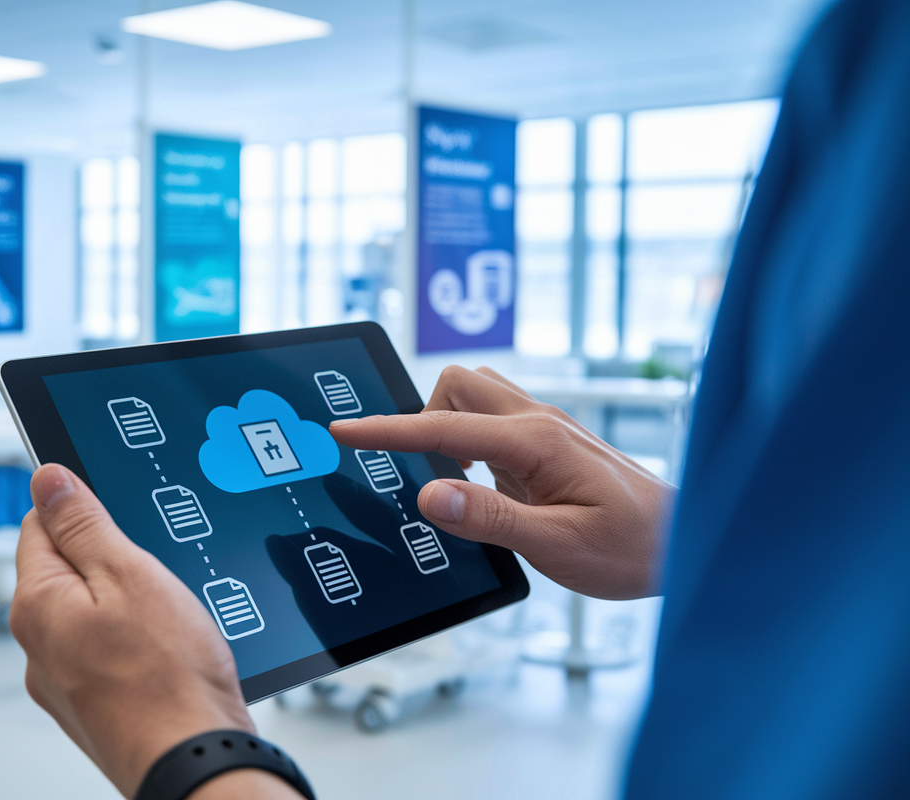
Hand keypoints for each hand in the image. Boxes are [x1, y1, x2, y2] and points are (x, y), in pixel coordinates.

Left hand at [11, 464, 261, 796]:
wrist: (197, 759)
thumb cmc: (168, 677)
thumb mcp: (129, 573)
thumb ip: (83, 523)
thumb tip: (47, 479)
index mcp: (37, 605)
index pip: (38, 525)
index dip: (82, 507)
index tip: (119, 510)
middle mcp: (38, 648)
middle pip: (66, 570)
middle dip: (111, 559)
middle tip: (156, 570)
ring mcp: (65, 683)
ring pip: (92, 613)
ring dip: (128, 603)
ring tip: (170, 617)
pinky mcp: (95, 707)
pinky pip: (108, 652)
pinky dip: (137, 642)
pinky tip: (170, 650)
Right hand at [329, 366, 674, 599]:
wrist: (684, 544)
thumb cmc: (632, 547)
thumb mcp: (557, 544)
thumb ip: (490, 516)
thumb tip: (431, 494)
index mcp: (537, 442)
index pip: (442, 426)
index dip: (387, 430)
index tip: (344, 430)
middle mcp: (540, 422)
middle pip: (459, 382)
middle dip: (424, 414)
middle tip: (420, 468)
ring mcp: (546, 428)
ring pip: (478, 394)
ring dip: (450, 423)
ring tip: (454, 479)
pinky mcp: (550, 443)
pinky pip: (494, 421)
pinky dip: (471, 441)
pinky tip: (484, 486)